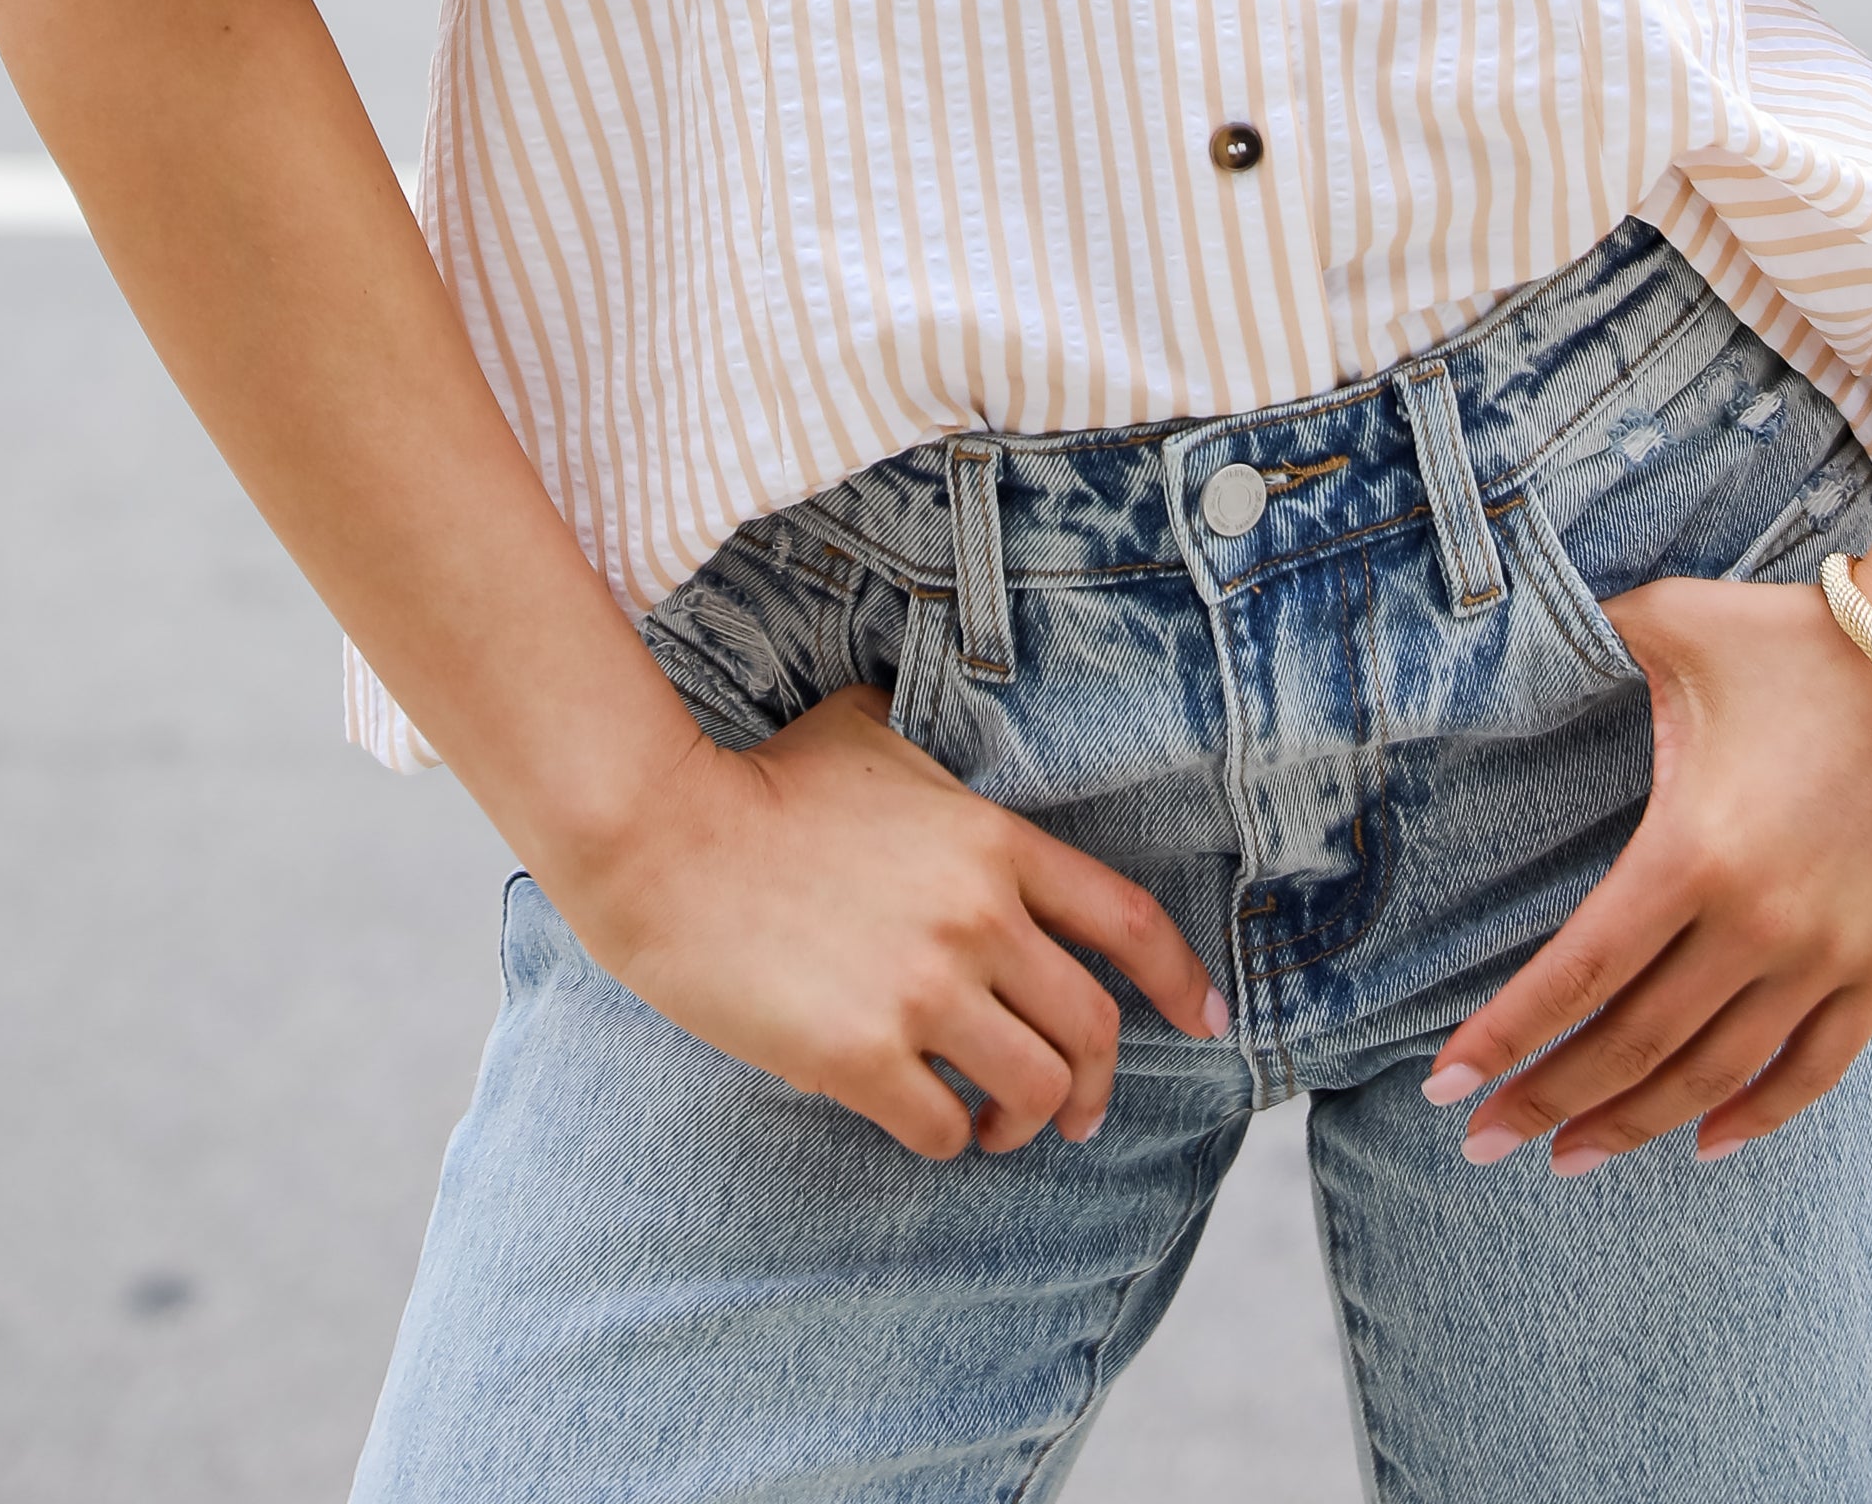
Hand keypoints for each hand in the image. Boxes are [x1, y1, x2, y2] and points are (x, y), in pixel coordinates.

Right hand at [566, 684, 1230, 1161]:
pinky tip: (926, 1120)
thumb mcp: (867, 734)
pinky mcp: (863, 1055)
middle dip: (1099, 1083)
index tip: (1207, 1022)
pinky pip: (945, 1127)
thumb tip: (942, 733)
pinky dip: (950, 1138)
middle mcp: (978, 918)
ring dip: (1026, 1121)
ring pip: (1033, 1089)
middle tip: (1079, 1112)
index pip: (1127, 920)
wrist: (665, 839)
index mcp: (993, 844)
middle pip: (1092, 1027)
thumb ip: (929, 750)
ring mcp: (924, 989)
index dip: (1183, 979)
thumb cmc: (760, 784)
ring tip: (999, 1125)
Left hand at [1423, 578, 1871, 1171]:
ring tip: (1569, 1155)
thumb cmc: (1795, 635)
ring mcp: (1828, 954)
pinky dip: (1756, 1118)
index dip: (1506, 1037)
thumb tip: (1504, 630)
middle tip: (1483, 1143)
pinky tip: (1703, 1144)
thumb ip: (1583, 636)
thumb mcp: (1672, 622)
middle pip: (1632, 1045)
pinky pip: (1814, 1070)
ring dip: (1635, 1124)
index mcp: (1690, 850)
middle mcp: (1757, 923)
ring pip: (1714, 1076)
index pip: (1576, 974)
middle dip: (1546, 1102)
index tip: (1443, 1085)